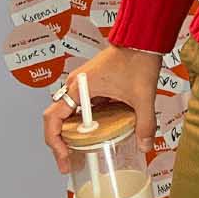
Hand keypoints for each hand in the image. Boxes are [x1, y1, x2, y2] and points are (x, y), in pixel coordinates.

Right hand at [42, 44, 162, 172]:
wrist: (145, 38)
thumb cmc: (139, 58)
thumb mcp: (142, 96)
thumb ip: (145, 123)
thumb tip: (145, 145)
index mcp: (79, 87)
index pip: (53, 119)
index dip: (55, 142)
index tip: (65, 157)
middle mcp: (76, 85)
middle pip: (59, 119)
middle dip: (62, 141)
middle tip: (71, 160)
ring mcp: (84, 83)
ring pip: (71, 113)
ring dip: (74, 132)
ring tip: (81, 151)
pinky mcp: (94, 83)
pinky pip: (83, 106)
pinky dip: (86, 121)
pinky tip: (97, 132)